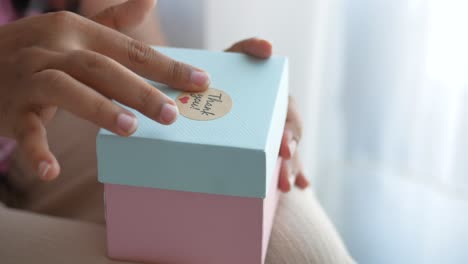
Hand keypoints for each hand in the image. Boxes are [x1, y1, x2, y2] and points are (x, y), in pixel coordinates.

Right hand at [0, 0, 209, 180]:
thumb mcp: (74, 28)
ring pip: (67, 89)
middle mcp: (53, 48)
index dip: (167, 66)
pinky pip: (24, 130)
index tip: (201, 81)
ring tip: (132, 128)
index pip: (130, 49)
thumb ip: (114, 20)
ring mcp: (29, 77)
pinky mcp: (10, 108)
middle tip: (172, 114)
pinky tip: (53, 171)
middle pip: (103, 67)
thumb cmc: (39, 50)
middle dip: (140, 90)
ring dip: (99, 108)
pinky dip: (36, 150)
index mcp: (75, 30)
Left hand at [226, 38, 309, 191]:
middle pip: (290, 138)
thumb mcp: (233, 58)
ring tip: (287, 186)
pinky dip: (291, 173)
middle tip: (285, 177)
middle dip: (290, 158)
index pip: (287, 114)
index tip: (284, 147)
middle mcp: (275, 115)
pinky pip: (278, 162)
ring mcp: (270, 131)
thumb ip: (249, 48)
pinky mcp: (263, 145)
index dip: (290, 131)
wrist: (203, 89)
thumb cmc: (221, 74)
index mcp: (272, 98)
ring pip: (288, 152)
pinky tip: (301, 184)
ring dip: (291, 169)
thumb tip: (269, 47)